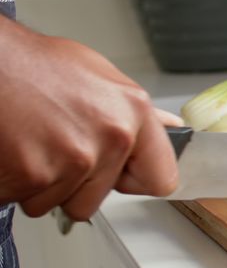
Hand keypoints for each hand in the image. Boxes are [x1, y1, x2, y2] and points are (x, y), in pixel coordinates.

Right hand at [0, 19, 177, 220]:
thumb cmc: (34, 64)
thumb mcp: (97, 75)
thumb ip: (134, 112)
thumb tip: (169, 127)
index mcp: (133, 112)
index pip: (161, 178)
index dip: (134, 182)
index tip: (120, 176)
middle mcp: (111, 138)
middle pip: (95, 200)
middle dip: (71, 185)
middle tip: (52, 147)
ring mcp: (73, 159)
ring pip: (55, 203)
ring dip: (39, 183)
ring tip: (30, 142)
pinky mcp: (33, 175)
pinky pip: (22, 199)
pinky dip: (12, 183)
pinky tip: (12, 149)